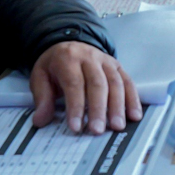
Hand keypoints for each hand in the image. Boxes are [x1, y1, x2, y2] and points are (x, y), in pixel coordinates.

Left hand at [28, 41, 142, 133]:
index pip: (74, 83)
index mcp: (68, 59)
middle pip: (97, 83)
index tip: (76, 126)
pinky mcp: (117, 66)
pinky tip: (134, 115)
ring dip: (118, 106)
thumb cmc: (54, 66)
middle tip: (98, 130)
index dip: (75, 106)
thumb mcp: (39, 77)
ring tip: (117, 126)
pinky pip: (128, 81)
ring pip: (115, 82)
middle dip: (99, 109)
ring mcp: (106, 61)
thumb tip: (41, 120)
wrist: (67, 45)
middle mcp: (90, 57)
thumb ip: (42, 98)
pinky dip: (133, 99)